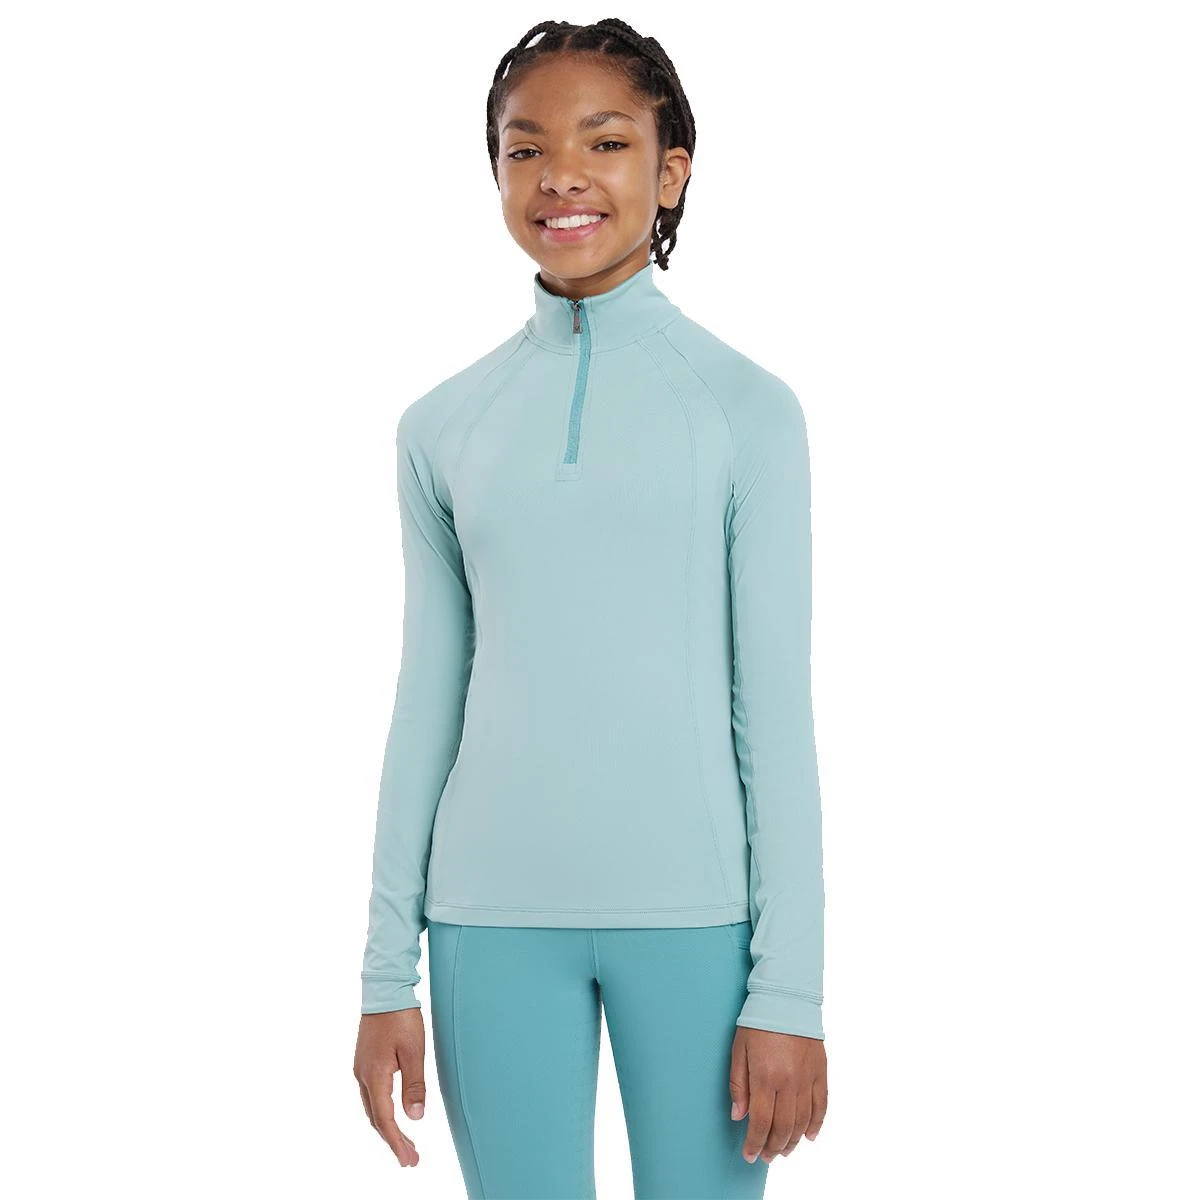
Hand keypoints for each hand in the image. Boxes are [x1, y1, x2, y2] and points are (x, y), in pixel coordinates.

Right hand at [353, 1008, 426, 1166]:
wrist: (384, 990)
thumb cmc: (401, 1017)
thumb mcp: (414, 1050)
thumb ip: (414, 1084)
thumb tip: (415, 1117)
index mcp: (375, 1075)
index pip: (385, 1119)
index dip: (397, 1142)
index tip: (408, 1160)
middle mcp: (363, 1075)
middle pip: (375, 1118)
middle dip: (392, 1140)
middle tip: (409, 1158)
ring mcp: (361, 1068)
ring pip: (371, 1107)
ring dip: (386, 1127)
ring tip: (404, 1142)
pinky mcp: (364, 1061)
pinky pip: (371, 1095)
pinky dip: (381, 1111)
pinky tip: (391, 1114)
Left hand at [729, 1026, 826, 1162]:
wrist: (787, 997)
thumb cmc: (758, 1021)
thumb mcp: (738, 1050)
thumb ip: (738, 1085)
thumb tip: (738, 1116)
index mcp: (765, 1077)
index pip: (760, 1122)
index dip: (754, 1143)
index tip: (749, 1155)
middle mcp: (788, 1082)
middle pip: (783, 1127)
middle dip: (772, 1147)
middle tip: (765, 1156)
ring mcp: (807, 1078)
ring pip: (803, 1122)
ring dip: (793, 1141)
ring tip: (783, 1151)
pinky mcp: (821, 1072)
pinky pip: (821, 1105)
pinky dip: (816, 1124)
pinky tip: (810, 1136)